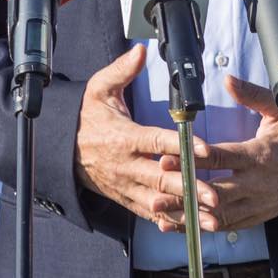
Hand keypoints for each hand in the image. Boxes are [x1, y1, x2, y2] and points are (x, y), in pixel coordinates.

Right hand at [73, 45, 207, 225]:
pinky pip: (149, 212)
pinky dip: (168, 221)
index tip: (204, 149)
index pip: (156, 141)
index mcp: (123, 137)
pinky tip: (189, 226)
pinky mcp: (126, 198)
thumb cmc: (85, 118)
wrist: (62, 149)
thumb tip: (140, 51)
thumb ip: (121, 71)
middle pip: (161, 177)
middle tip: (215, 194)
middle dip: (189, 187)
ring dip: (185, 210)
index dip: (180, 145)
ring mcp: (126, 185)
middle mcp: (126, 165)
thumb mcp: (98, 89)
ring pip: (158, 200)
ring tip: (210, 218)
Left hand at [168, 75, 277, 232]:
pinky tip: (178, 224)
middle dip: (184, 192)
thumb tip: (229, 80)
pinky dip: (200, 228)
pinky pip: (225, 227)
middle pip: (214, 192)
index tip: (168, 158)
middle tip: (157, 190)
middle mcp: (256, 184)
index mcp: (258, 155)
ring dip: (188, 215)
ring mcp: (255, 204)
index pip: (221, 158)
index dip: (193, 159)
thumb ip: (252, 95)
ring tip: (160, 212)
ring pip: (217, 215)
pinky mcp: (254, 218)